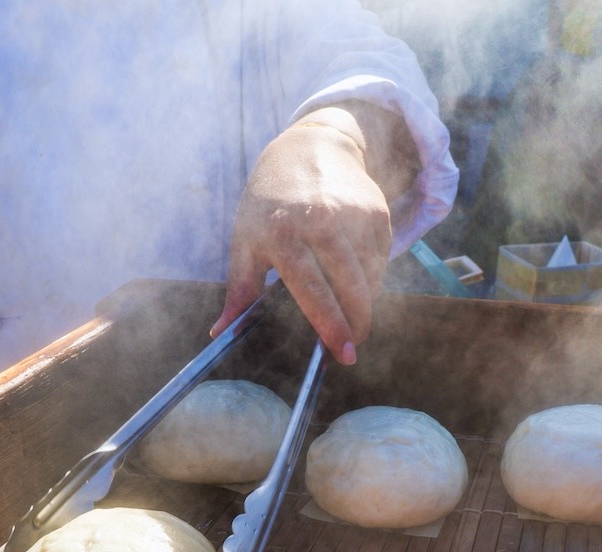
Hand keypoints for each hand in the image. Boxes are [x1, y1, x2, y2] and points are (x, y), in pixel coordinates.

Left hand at [212, 104, 416, 364]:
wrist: (309, 148)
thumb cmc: (268, 202)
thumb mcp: (246, 240)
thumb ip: (240, 289)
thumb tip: (219, 333)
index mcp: (282, 231)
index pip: (311, 288)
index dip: (329, 325)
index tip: (341, 353)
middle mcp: (322, 219)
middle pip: (350, 286)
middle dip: (357, 323)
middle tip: (353, 348)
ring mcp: (353, 214)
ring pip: (370, 277)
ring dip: (364, 302)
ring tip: (351, 313)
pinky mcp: (377, 212)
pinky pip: (381, 260)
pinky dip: (372, 278)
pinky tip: (357, 280)